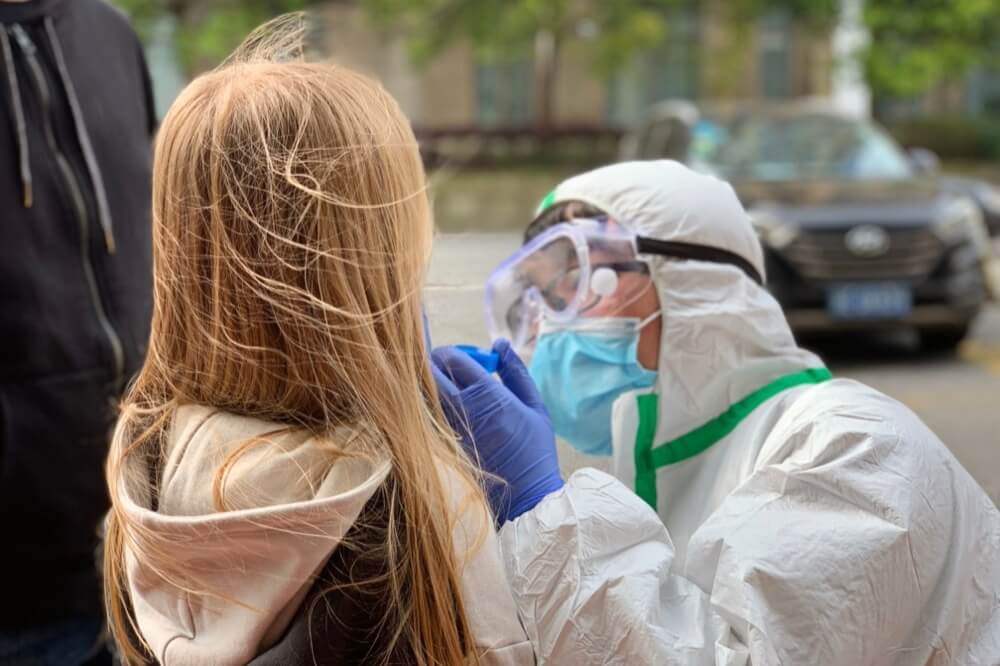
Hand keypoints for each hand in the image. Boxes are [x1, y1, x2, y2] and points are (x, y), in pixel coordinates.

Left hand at [431, 339, 563, 524]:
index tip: (458, 358)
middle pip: (427, 372)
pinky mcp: (437, 449)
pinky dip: (428, 411)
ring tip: (446, 395)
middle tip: (446, 372)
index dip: (451, 353)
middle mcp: (460, 410)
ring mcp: (445, 431)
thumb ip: (516, 371)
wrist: (525, 501)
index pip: (450, 358)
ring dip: (429, 388)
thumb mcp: (535, 406)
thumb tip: (500, 343)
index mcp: (487, 395)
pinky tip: (444, 417)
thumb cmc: (535, 452)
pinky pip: (424, 420)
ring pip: (421, 396)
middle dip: (434, 366)